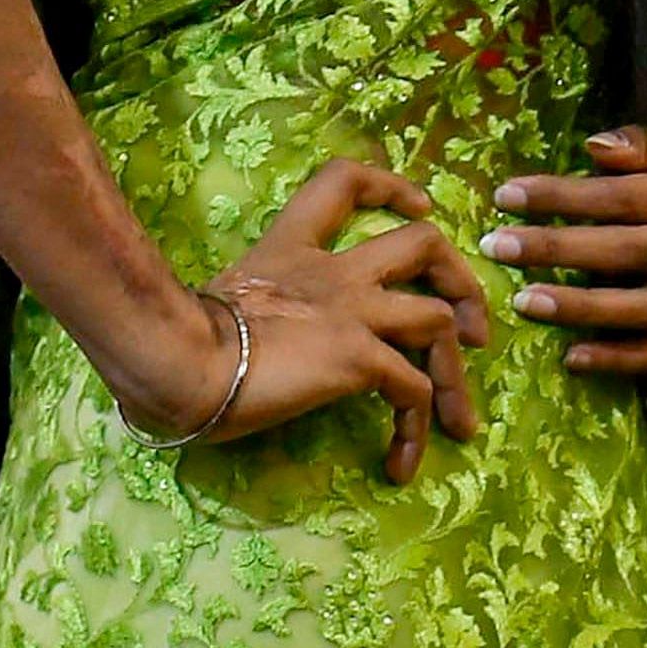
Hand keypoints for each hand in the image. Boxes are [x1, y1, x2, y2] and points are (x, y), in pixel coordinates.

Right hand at [156, 162, 494, 481]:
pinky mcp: (359, 356)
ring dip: (456, 374)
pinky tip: (400, 464)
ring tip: (457, 422)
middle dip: (461, 284)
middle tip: (473, 332)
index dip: (389, 187)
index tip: (416, 207)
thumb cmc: (173, 340)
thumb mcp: (216, 307)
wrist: (176, 358)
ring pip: (438, 320)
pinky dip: (418, 428)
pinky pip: (412, 391)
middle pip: (424, 243)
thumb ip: (247, 314)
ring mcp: (352, 310)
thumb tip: (233, 352)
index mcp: (289, 251)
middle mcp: (332, 272)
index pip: (343, 183)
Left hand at [490, 125, 646, 376]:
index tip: (508, 196)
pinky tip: (570, 357)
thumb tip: (594, 148)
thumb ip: (645, 144)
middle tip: (499, 247)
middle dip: (558, 249)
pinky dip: (617, 360)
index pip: (626, 197)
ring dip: (580, 308)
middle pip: (629, 252)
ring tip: (524, 302)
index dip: (565, 197)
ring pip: (642, 309)